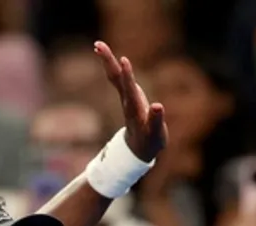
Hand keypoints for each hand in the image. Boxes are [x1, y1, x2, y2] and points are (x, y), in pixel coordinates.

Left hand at [94, 41, 167, 162]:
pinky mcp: (128, 96)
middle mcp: (127, 101)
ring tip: (98, 45)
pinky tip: (111, 57)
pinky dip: (114, 67)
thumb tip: (158, 106)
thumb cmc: (149, 142)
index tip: (124, 61)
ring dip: (107, 60)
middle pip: (115, 78)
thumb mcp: (155, 134)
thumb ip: (156, 120)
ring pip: (114, 76)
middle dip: (108, 61)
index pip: (129, 90)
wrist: (138, 150)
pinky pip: (119, 78)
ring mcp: (126, 98)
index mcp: (134, 109)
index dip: (127, 76)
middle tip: (98, 44)